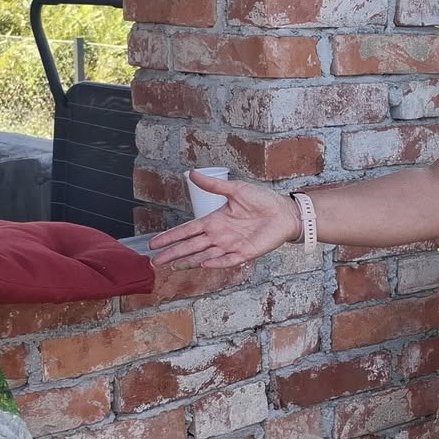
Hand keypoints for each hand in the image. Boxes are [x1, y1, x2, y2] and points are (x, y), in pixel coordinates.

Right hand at [147, 170, 300, 268]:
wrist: (284, 211)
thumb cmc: (262, 200)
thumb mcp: (235, 190)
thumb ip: (213, 185)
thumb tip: (192, 173)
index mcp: (214, 221)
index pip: (187, 230)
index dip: (171, 237)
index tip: (154, 243)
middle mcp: (219, 236)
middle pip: (191, 246)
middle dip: (173, 253)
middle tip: (155, 261)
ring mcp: (231, 245)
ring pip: (204, 255)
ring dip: (189, 260)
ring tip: (172, 265)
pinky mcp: (244, 253)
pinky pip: (226, 259)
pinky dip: (215, 262)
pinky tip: (202, 264)